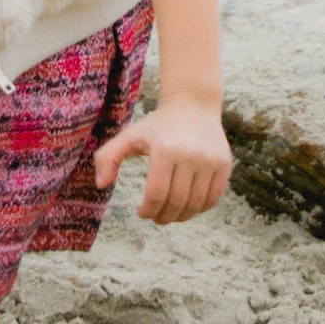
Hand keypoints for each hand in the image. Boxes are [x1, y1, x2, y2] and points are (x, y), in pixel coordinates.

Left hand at [91, 94, 232, 223]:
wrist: (193, 105)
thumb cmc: (156, 126)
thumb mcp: (129, 136)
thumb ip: (107, 157)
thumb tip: (100, 185)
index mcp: (165, 150)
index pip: (156, 194)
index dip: (148, 210)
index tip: (142, 213)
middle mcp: (190, 155)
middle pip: (177, 202)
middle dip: (164, 217)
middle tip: (156, 218)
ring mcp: (210, 160)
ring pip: (196, 204)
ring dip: (181, 216)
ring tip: (171, 214)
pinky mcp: (224, 164)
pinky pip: (213, 198)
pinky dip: (199, 209)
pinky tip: (188, 207)